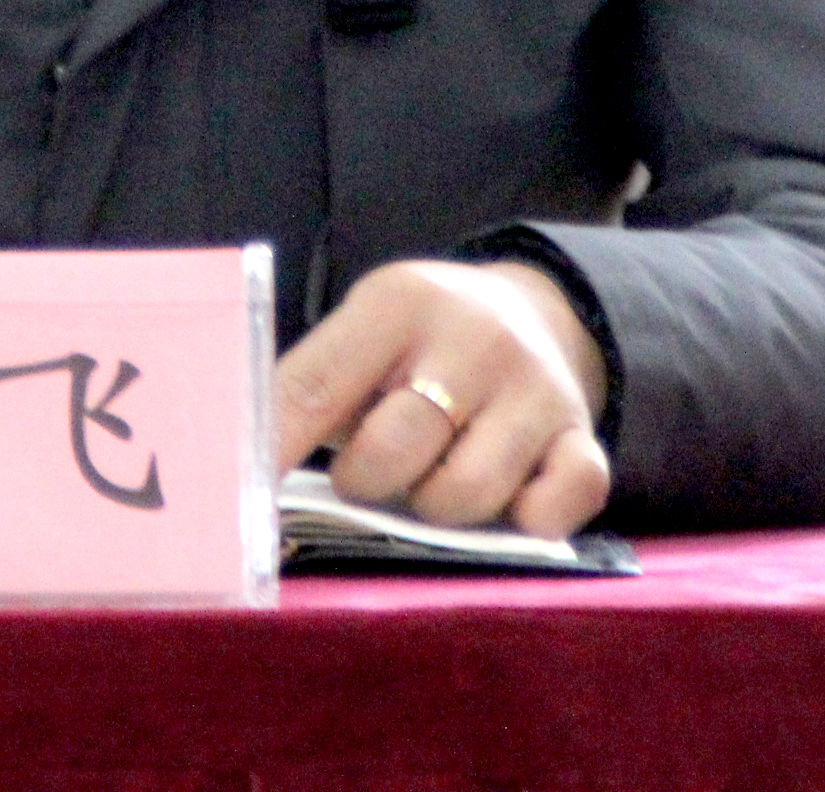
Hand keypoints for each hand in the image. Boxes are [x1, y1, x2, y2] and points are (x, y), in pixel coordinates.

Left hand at [273, 258, 611, 537]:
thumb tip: (244, 476)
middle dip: (366, 480)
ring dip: (435, 508)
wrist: (537, 313)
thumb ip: (310, 390)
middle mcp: (475, 339)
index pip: (314, 387)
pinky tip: (509, 497)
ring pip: (462, 496)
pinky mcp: (583, 438)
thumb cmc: (421, 344)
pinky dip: (525, 523)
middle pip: (390, 452)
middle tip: (371, 469)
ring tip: (433, 475)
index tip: (240, 499)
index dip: (272, 451)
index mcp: (399, 302)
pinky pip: (551, 512)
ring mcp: (537, 390)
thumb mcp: (364, 333)